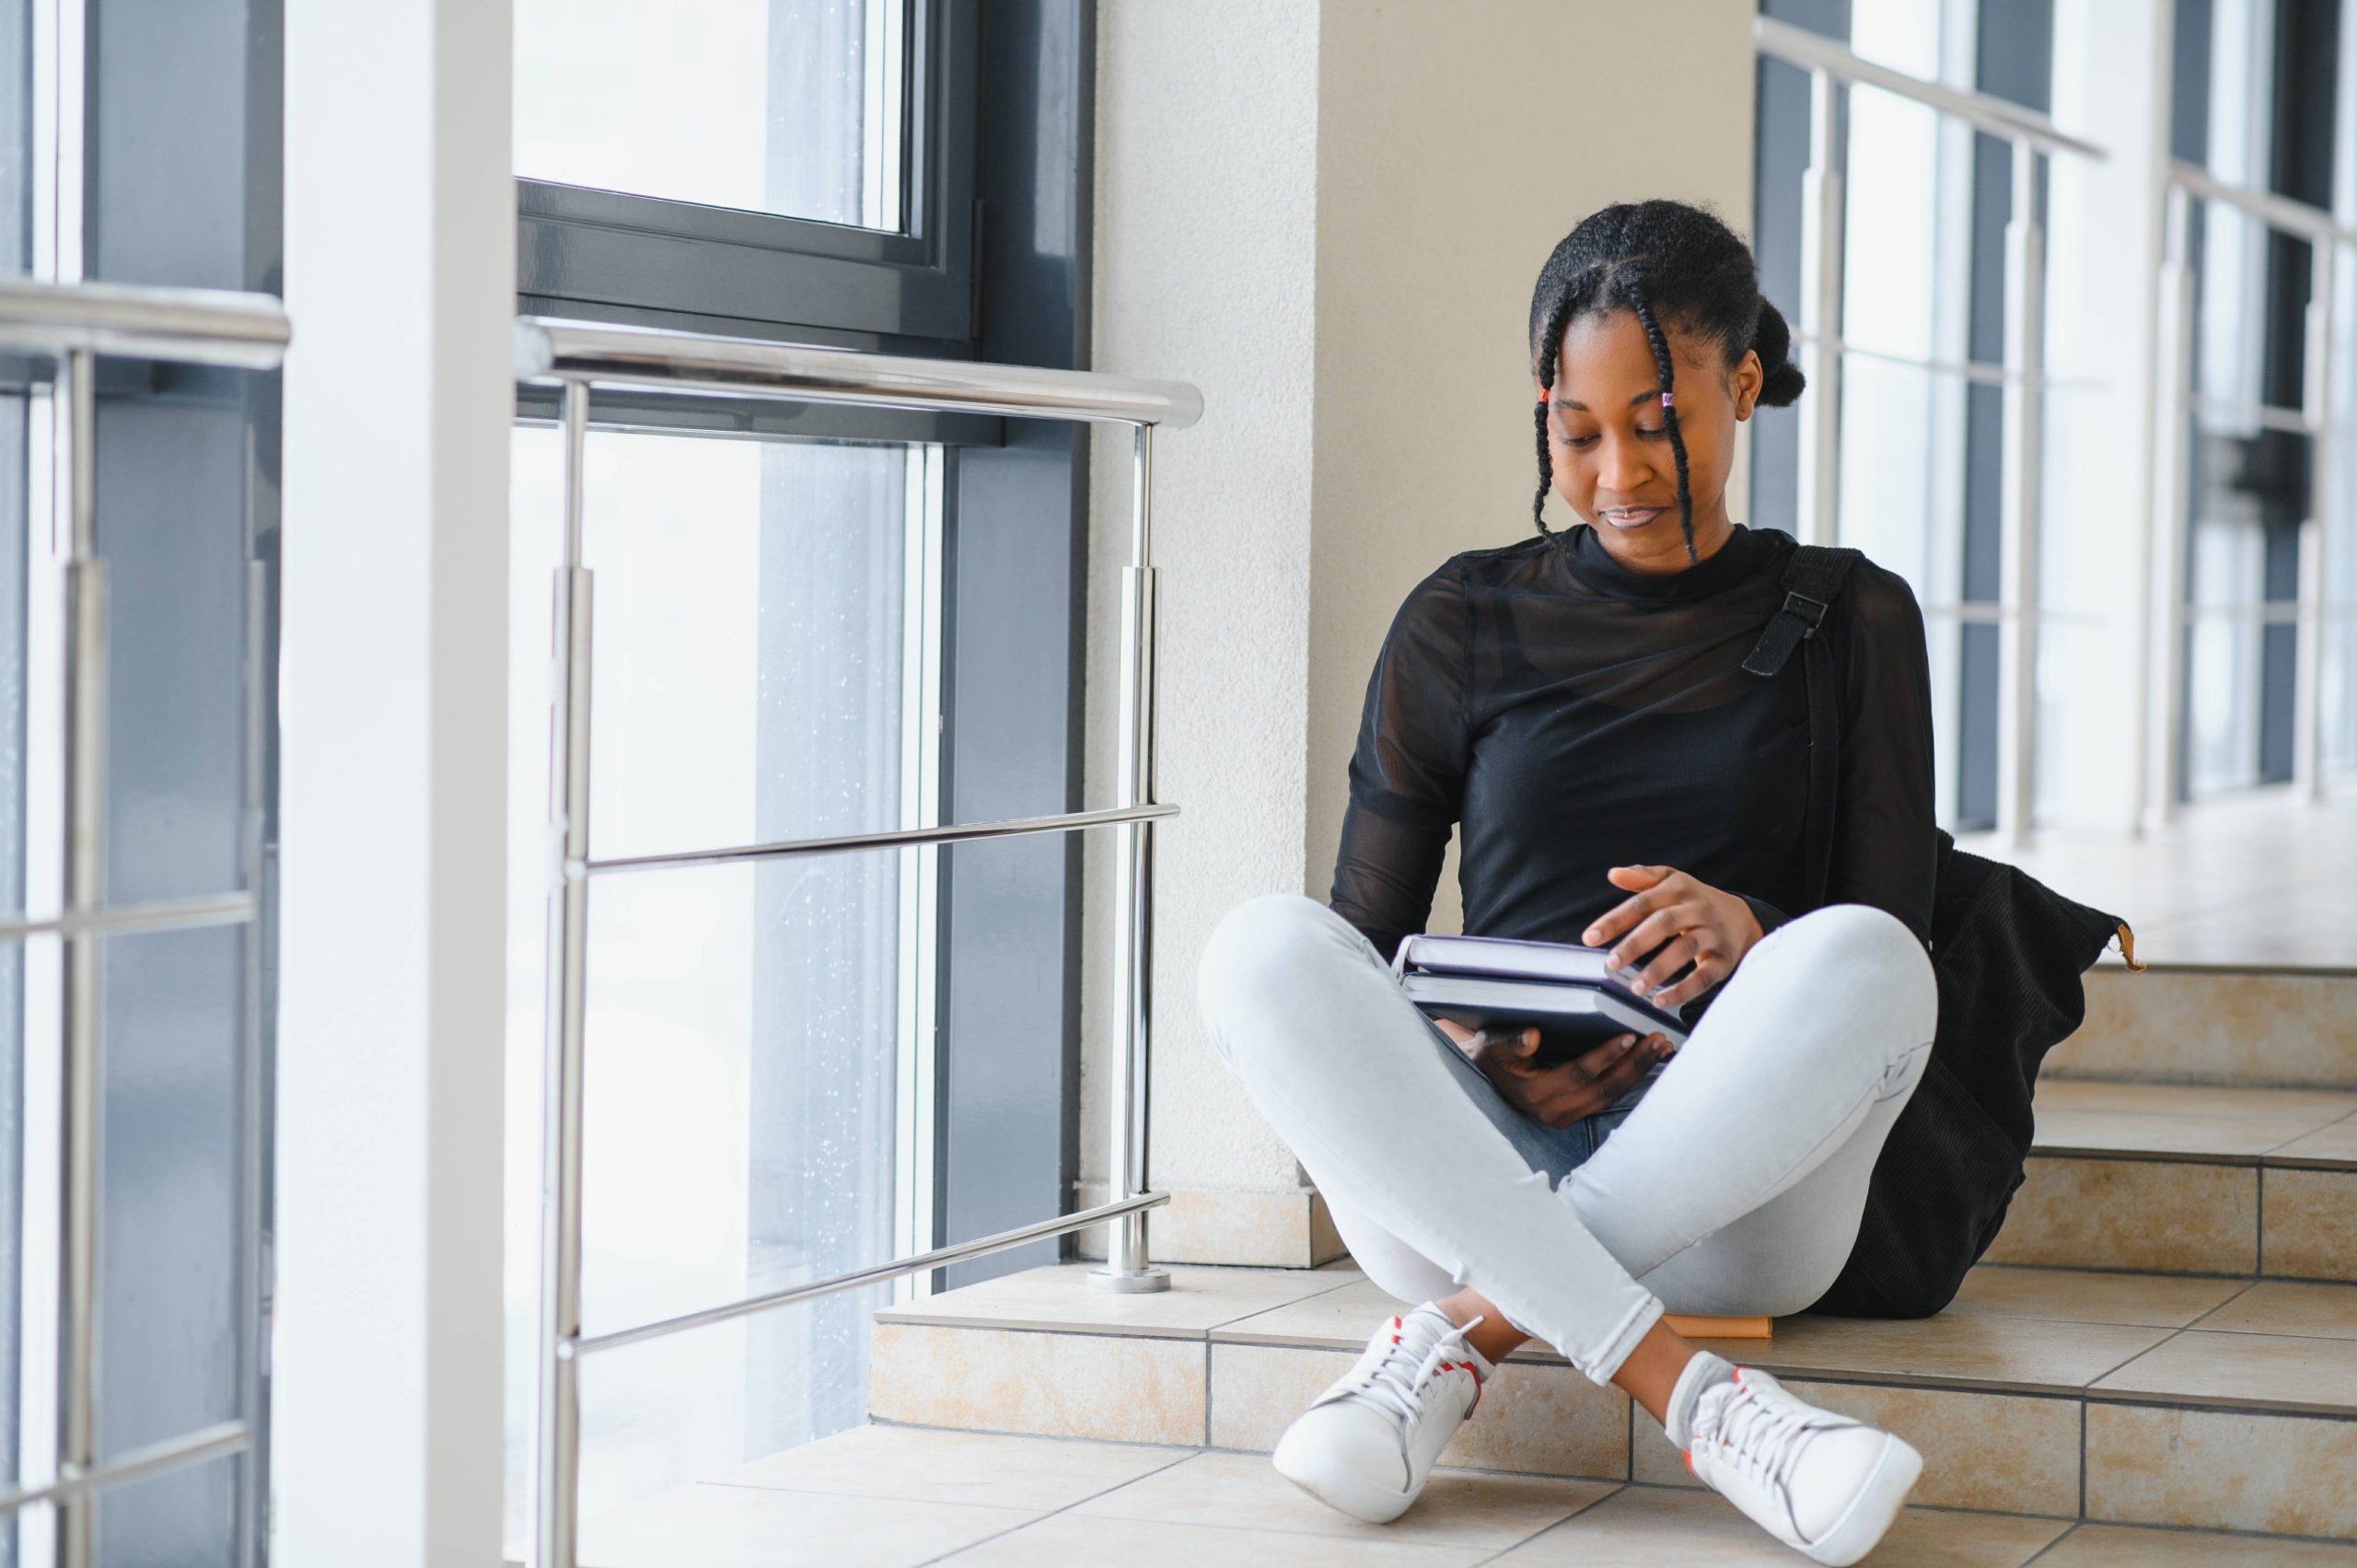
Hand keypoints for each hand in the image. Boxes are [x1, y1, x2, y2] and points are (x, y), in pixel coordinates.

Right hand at [1433, 1017, 1673, 1130]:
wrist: (1482, 1078)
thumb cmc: (1489, 1056)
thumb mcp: (1491, 1045)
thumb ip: (1510, 1042)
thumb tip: (1531, 1036)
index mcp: (1535, 1093)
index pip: (1579, 1074)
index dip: (1605, 1056)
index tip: (1630, 1036)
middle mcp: (1553, 1111)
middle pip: (1604, 1089)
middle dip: (1635, 1065)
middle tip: (1660, 1041)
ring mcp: (1565, 1116)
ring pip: (1610, 1096)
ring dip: (1638, 1072)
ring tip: (1660, 1048)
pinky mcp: (1574, 1114)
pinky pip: (1606, 1098)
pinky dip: (1628, 1079)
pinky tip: (1645, 1062)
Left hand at [1581, 863, 1764, 1010]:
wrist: (1740, 917)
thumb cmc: (1693, 899)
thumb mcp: (1670, 880)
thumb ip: (1641, 877)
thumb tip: (1613, 874)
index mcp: (1678, 888)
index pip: (1642, 903)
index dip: (1615, 920)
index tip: (1589, 937)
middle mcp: (1697, 909)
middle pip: (1663, 923)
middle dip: (1635, 944)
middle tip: (1611, 963)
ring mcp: (1712, 934)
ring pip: (1685, 949)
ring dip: (1659, 969)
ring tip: (1635, 988)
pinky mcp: (1723, 959)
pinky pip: (1704, 976)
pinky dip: (1683, 990)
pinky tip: (1660, 1001)